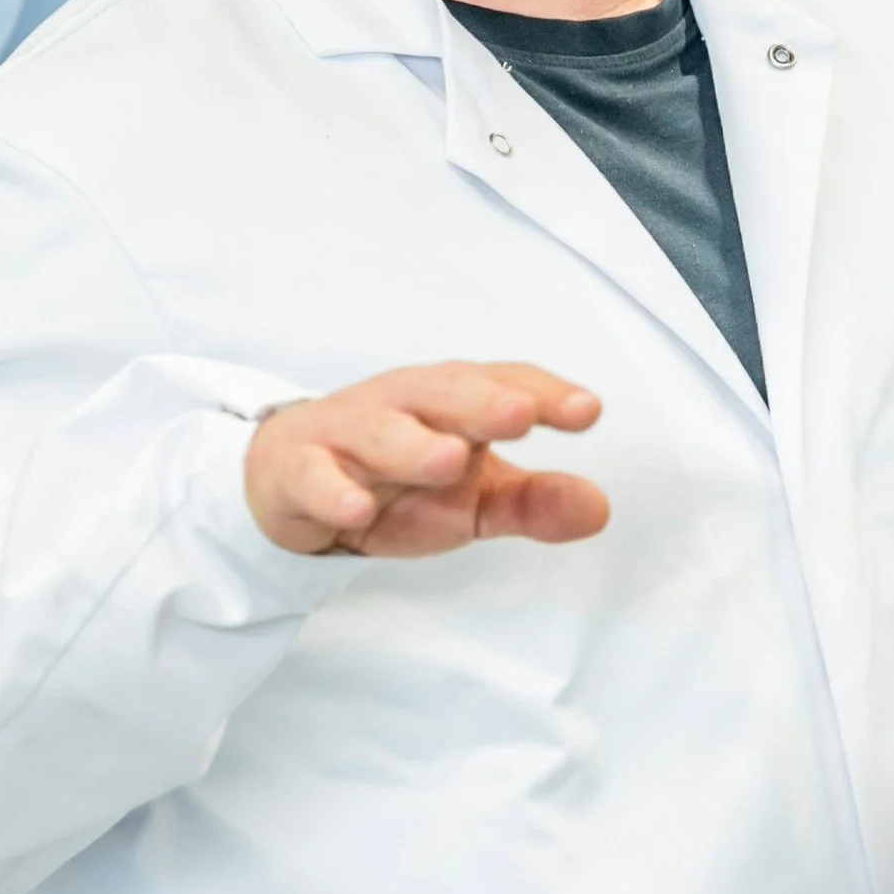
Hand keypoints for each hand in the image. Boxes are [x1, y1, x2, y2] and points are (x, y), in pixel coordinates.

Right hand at [243, 362, 607, 557]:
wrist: (294, 479)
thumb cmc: (398, 478)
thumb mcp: (472, 499)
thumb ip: (533, 502)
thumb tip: (600, 509)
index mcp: (454, 400)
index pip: (504, 384)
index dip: (546, 393)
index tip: (587, 412)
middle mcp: (404, 403)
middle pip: (443, 391)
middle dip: (483, 401)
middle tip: (521, 414)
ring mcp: (347, 432)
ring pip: (380, 430)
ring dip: (414, 443)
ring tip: (451, 460)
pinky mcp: (297, 468)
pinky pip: (313, 475)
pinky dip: (332, 489)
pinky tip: (357, 509)